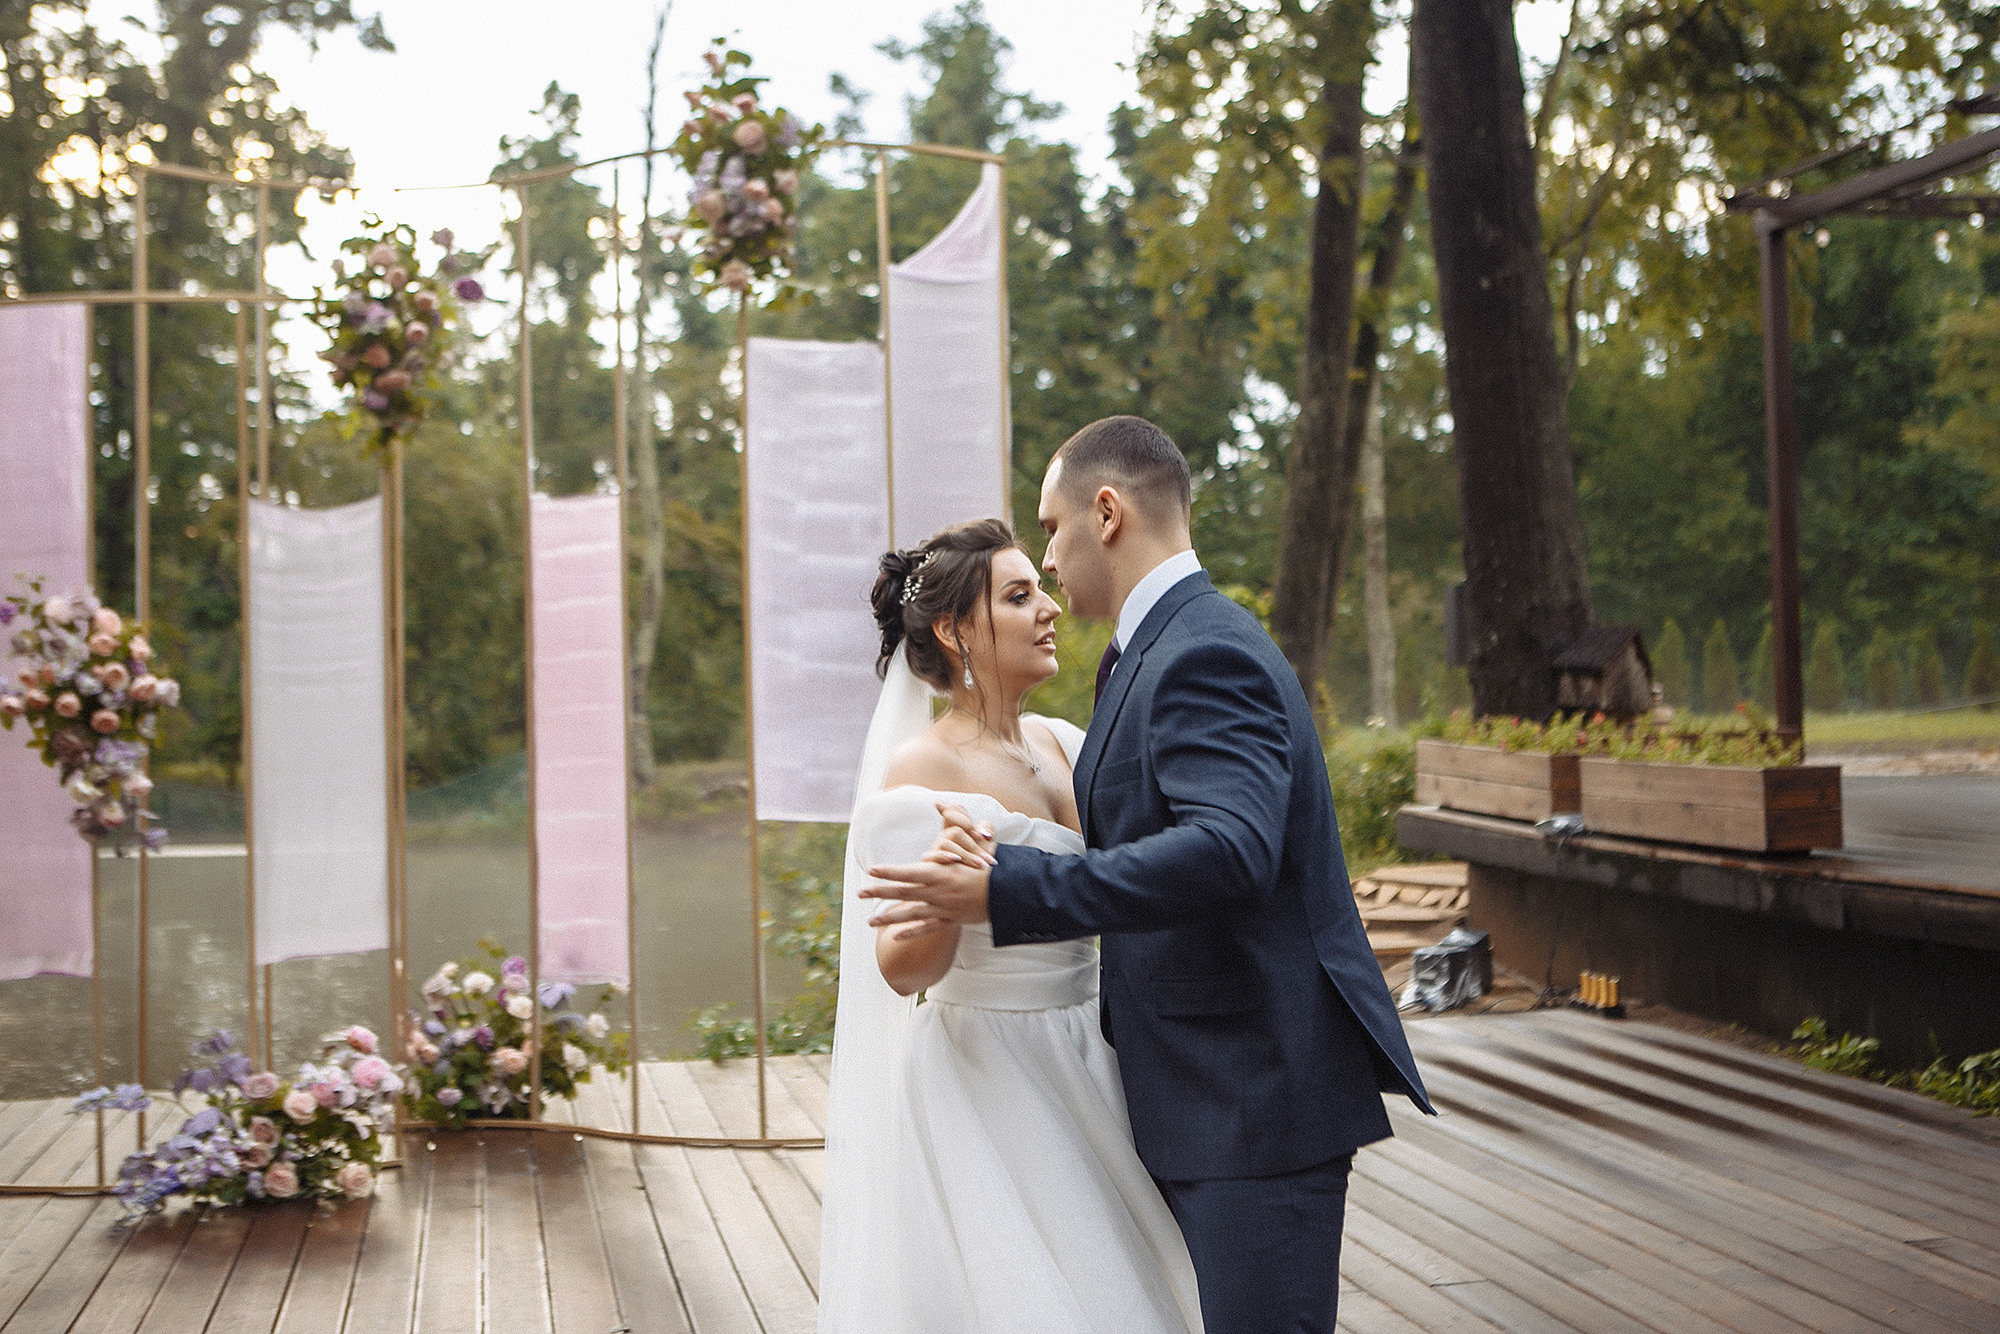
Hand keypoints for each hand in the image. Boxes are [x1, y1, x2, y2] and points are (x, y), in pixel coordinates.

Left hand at [863, 802, 995, 936]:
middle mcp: (938, 892)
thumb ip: (959, 822)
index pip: (909, 872)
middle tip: (860, 893)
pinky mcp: (951, 920)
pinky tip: (896, 936)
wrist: (1010, 895)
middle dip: (879, 893)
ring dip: (888, 918)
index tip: (872, 870)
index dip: (889, 872)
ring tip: (869, 922)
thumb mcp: (978, 842)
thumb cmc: (993, 867)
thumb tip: (941, 803)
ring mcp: (943, 909)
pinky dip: (911, 932)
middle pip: (903, 893)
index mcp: (942, 873)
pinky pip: (927, 928)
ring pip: (910, 914)